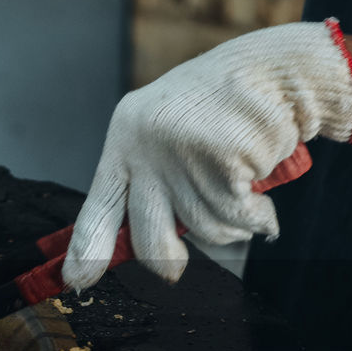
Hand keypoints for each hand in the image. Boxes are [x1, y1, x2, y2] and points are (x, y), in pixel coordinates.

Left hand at [62, 21, 351, 290]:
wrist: (275, 69)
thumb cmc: (220, 107)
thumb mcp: (165, 133)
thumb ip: (149, 183)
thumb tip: (149, 255)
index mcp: (125, 139)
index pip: (97, 206)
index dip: (86, 249)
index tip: (76, 281)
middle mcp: (145, 148)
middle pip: (148, 239)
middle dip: (166, 263)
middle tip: (173, 270)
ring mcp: (181, 156)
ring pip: (205, 231)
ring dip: (231, 224)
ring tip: (242, 191)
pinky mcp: (222, 162)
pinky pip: (240, 217)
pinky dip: (259, 214)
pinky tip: (261, 188)